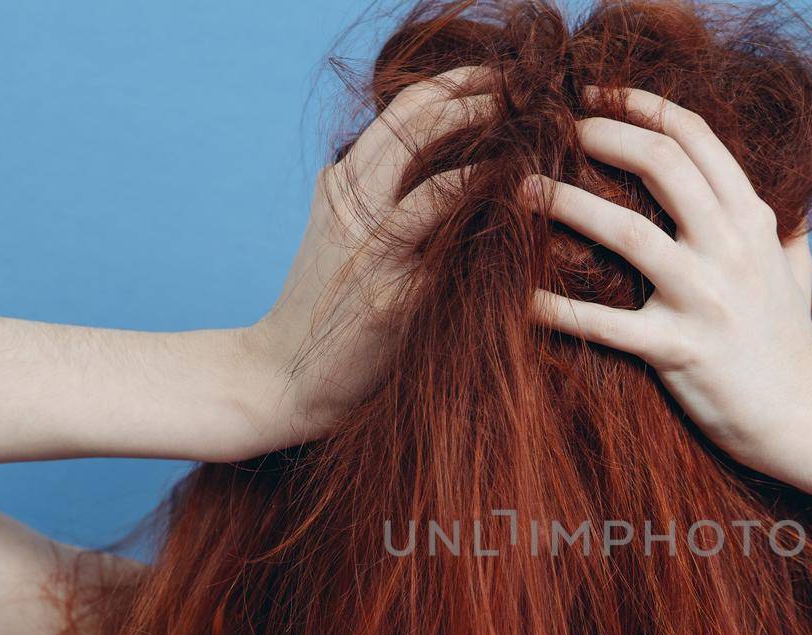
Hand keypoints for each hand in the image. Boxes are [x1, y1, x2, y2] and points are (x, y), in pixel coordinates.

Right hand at [233, 65, 498, 453]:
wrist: (285, 379)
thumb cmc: (330, 312)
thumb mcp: (344, 238)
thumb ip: (380, 199)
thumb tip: (450, 168)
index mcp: (341, 186)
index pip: (401, 112)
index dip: (452, 85)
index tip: (496, 78)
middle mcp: (350, 204)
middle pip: (411, 121)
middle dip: (471, 96)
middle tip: (520, 90)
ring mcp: (370, 247)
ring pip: (423, 167)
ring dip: (479, 138)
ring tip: (525, 127)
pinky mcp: (393, 294)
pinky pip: (441, 236)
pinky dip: (475, 203)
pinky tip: (511, 194)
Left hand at [525, 87, 811, 500]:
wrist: (804, 415)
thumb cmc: (790, 342)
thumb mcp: (796, 272)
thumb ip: (786, 230)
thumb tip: (788, 202)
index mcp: (753, 219)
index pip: (696, 138)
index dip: (642, 106)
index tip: (599, 95)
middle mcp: (731, 249)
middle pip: (660, 164)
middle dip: (601, 136)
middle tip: (555, 130)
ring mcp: (705, 298)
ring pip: (627, 232)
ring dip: (567, 203)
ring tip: (523, 188)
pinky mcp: (678, 350)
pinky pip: (606, 324)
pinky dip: (557, 311)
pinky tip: (517, 297)